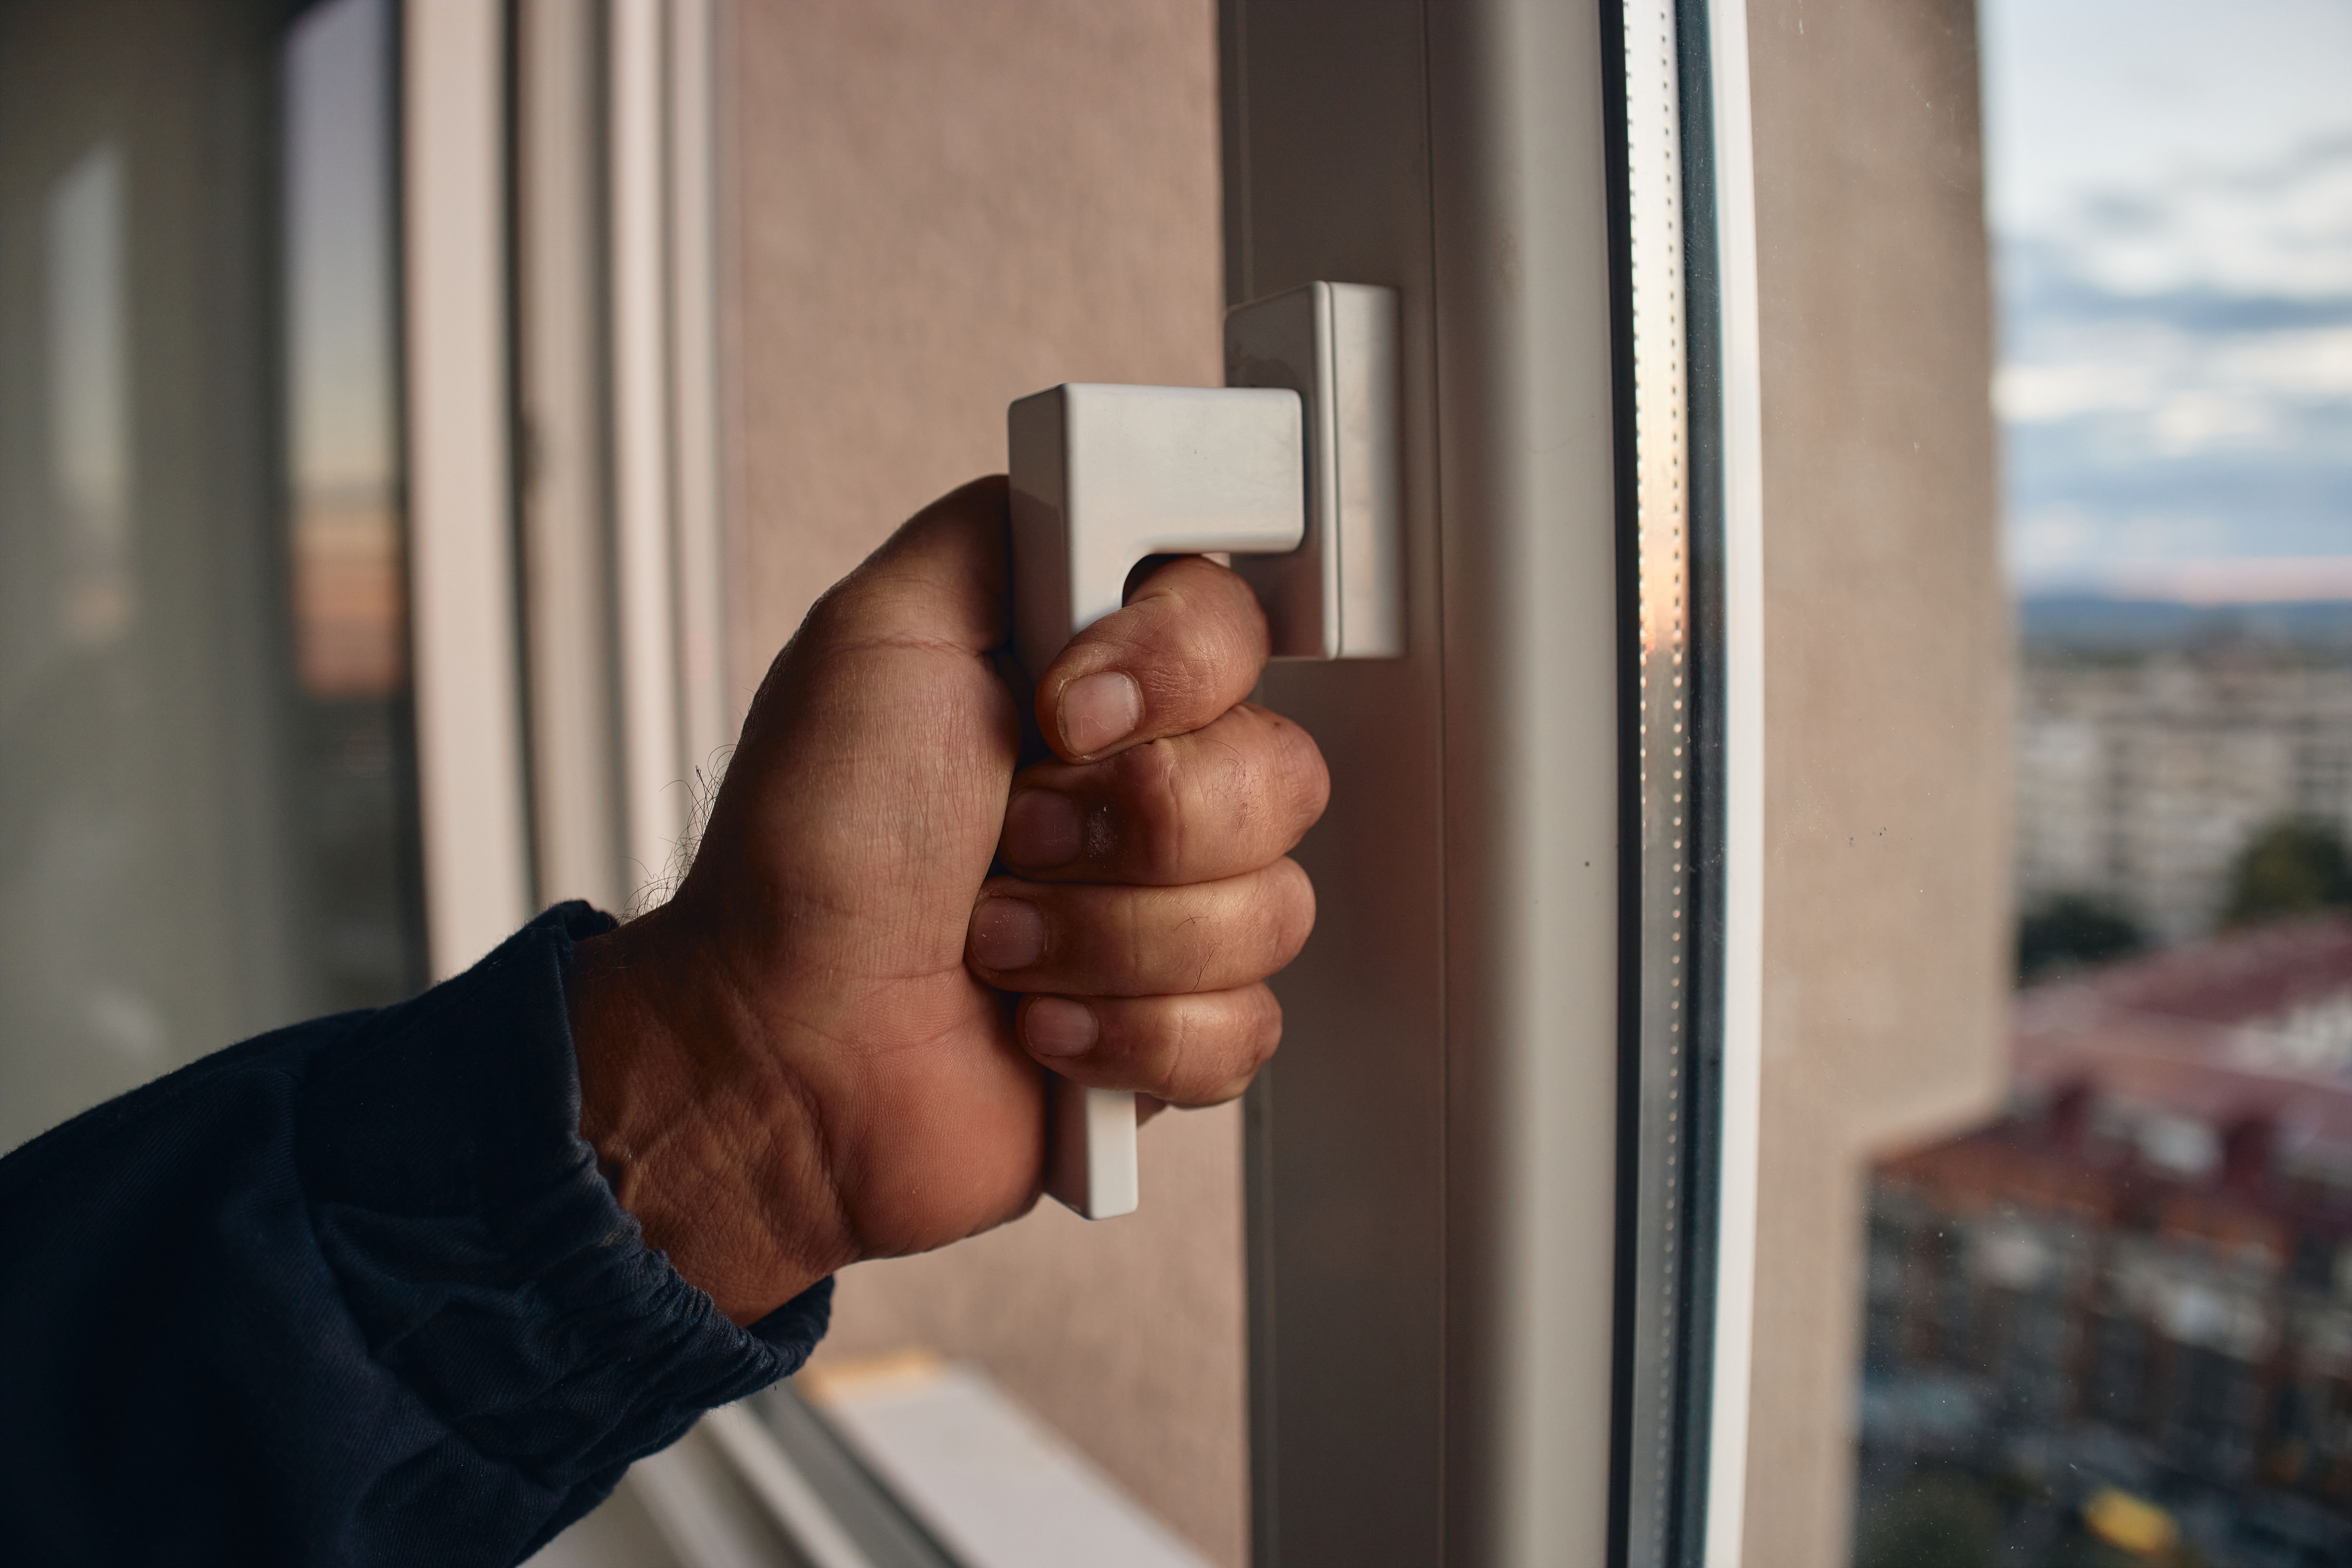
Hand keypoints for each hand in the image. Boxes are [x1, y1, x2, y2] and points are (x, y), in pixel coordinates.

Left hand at [565, 478, 1327, 1322]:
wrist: (783, 1049)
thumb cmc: (807, 857)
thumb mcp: (875, 635)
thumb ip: (998, 532)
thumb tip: (1099, 488)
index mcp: (1094, 686)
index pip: (1236, 630)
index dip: (1172, 677)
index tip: (1061, 712)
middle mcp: (1146, 790)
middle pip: (1277, 773)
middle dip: (1125, 825)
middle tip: (1008, 843)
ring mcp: (1171, 917)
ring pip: (1271, 908)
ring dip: (1107, 939)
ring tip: (997, 946)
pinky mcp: (1176, 1033)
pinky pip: (1247, 1026)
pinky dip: (1126, 1036)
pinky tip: (1039, 1028)